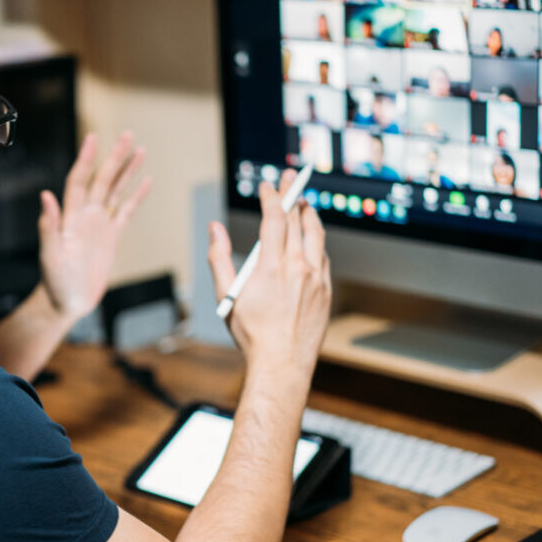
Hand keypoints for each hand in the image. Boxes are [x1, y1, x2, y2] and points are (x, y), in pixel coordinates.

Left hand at [38, 131, 152, 320]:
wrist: (66, 301)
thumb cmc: (54, 282)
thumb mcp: (50, 256)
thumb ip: (49, 226)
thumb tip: (46, 196)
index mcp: (70, 217)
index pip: (79, 180)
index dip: (87, 159)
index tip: (94, 138)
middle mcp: (85, 215)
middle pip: (102, 179)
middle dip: (115, 157)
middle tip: (128, 134)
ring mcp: (99, 224)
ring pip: (116, 191)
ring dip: (127, 171)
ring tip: (140, 150)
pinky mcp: (111, 236)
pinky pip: (126, 211)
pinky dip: (136, 196)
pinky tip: (146, 181)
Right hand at [207, 169, 330, 407]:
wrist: (282, 363)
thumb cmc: (251, 333)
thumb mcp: (226, 295)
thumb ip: (219, 257)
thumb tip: (215, 229)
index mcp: (271, 266)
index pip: (274, 219)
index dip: (271, 197)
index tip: (267, 186)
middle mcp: (298, 267)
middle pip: (298, 219)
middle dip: (293, 194)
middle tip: (291, 177)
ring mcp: (316, 278)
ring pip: (317, 235)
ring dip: (309, 214)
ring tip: (304, 202)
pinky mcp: (326, 291)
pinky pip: (324, 257)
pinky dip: (317, 242)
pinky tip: (311, 240)